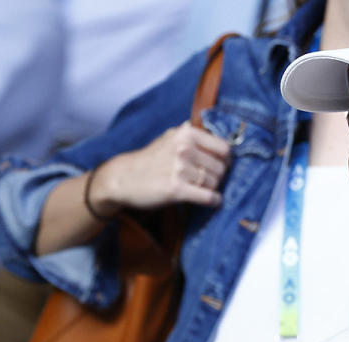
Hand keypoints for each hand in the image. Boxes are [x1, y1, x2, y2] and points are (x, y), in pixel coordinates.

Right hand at [90, 122, 231, 212]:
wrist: (123, 178)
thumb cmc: (150, 160)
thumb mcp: (170, 138)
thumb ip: (193, 136)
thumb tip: (220, 137)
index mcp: (186, 134)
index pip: (224, 148)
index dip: (225, 160)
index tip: (220, 166)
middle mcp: (184, 148)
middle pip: (221, 168)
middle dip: (217, 176)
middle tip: (206, 180)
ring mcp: (180, 168)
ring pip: (214, 183)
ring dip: (211, 189)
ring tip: (199, 189)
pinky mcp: (176, 189)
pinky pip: (208, 197)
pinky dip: (213, 201)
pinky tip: (212, 201)